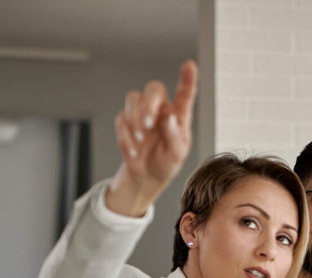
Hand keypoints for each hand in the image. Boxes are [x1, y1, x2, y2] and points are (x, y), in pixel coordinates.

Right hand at [106, 60, 197, 216]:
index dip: (187, 79)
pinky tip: (134, 151)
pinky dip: (126, 136)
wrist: (146, 177)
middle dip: (149, 103)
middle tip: (148, 123)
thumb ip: (174, 135)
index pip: (184, 94)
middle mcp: (160, 110)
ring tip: (142, 140)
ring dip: (135, 119)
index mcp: (179, 116)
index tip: (190, 65)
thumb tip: (168, 115)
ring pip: (134, 98)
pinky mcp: (126, 122)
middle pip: (154, 89)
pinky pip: (121, 119)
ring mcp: (142, 113)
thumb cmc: (167, 164)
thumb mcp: (177, 155)